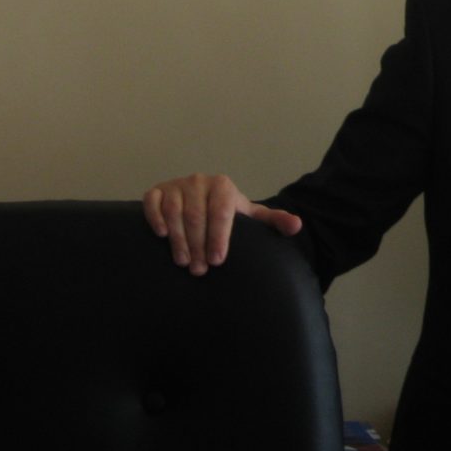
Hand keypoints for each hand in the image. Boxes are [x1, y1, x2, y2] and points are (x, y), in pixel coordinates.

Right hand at [142, 172, 301, 275]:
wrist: (197, 198)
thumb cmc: (226, 212)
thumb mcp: (249, 215)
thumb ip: (272, 220)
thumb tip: (297, 226)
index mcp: (222, 185)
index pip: (221, 212)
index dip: (219, 238)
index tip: (218, 261)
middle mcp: (198, 181)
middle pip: (197, 216)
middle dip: (198, 245)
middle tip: (199, 270)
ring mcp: (175, 185)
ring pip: (175, 212)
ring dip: (178, 239)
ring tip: (183, 262)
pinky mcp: (156, 190)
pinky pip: (152, 203)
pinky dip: (156, 218)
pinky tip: (162, 236)